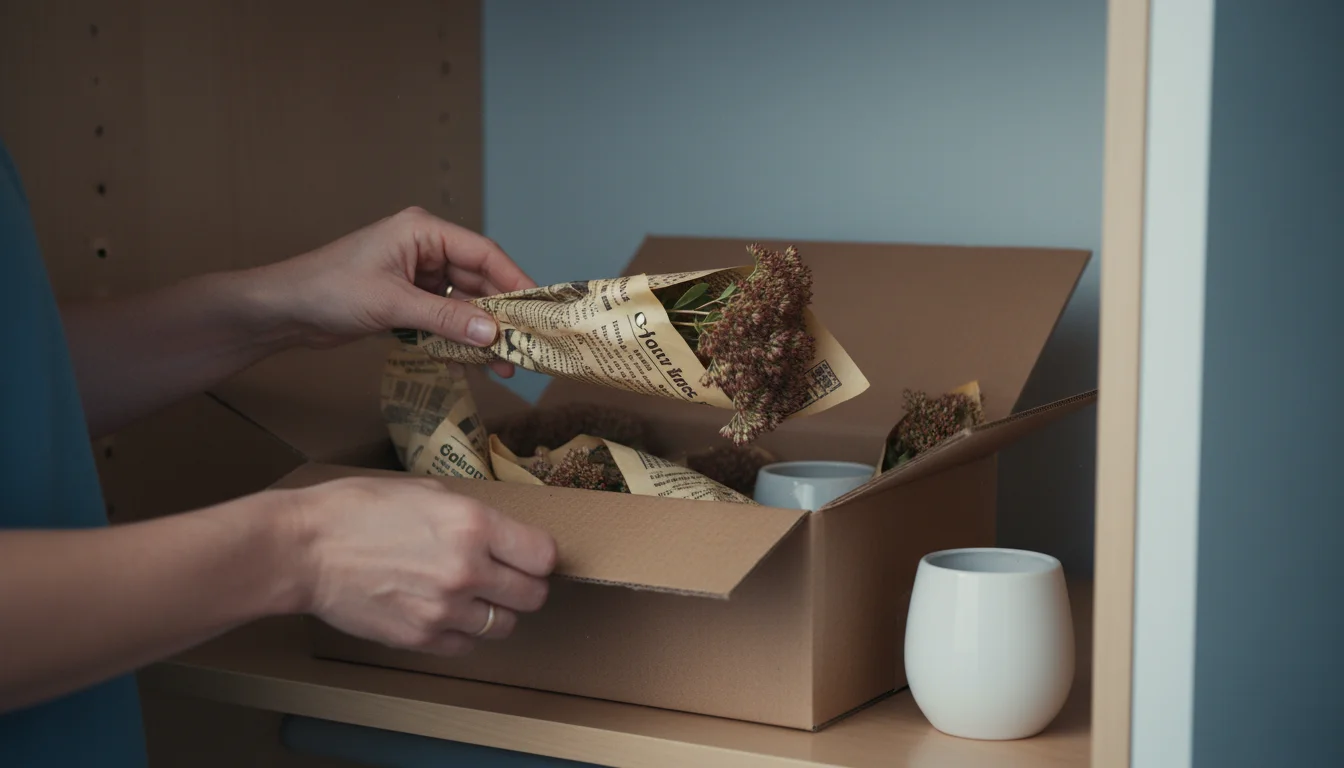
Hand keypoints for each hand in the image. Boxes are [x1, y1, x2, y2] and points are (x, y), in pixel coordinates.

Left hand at [254, 207, 534, 376]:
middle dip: (499, 316)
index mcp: (423, 232)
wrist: (283, 310)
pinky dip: (456, 339)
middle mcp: (424, 249)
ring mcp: (416, 275)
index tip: (537, 310)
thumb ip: (445, 319)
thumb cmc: (328, 290)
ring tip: (502, 365)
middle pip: (477, 281)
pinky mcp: (406, 300)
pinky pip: (444, 318)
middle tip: (522, 347)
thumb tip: (492, 336)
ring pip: (463, 304)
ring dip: (480, 333)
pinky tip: (469, 363)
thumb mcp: (392, 304)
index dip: (515, 281)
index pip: (483, 253)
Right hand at [290, 476, 556, 655]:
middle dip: (524, 585)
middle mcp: (467, 570)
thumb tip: (504, 534)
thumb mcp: (426, 492)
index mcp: (474, 525)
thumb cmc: (359, 509)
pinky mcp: (420, 638)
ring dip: (495, 611)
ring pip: (504, 626)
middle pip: (533, 596)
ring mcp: (444, 609)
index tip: (527, 555)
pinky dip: (462, 632)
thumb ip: (473, 515)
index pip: (544, 556)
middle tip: (504, 577)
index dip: (538, 555)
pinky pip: (466, 645)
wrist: (304, 549)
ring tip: (471, 595)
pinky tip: (443, 612)